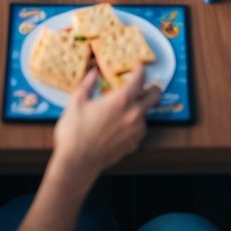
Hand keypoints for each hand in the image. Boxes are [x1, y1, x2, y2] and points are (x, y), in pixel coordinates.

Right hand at [51, 65, 160, 188]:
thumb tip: (93, 73)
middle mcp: (133, 114)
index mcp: (121, 100)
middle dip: (152, 88)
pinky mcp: (133, 145)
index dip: (140, 70)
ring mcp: (135, 132)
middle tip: (143, 86)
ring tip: (125, 108)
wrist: (76, 163)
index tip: (138, 67)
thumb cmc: (75, 133)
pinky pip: (139, 131)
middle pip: (155, 96)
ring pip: (146, 115)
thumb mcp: (76, 102)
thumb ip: (88, 84)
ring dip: (140, 109)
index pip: (139, 79)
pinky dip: (134, 125)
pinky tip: (120, 126)